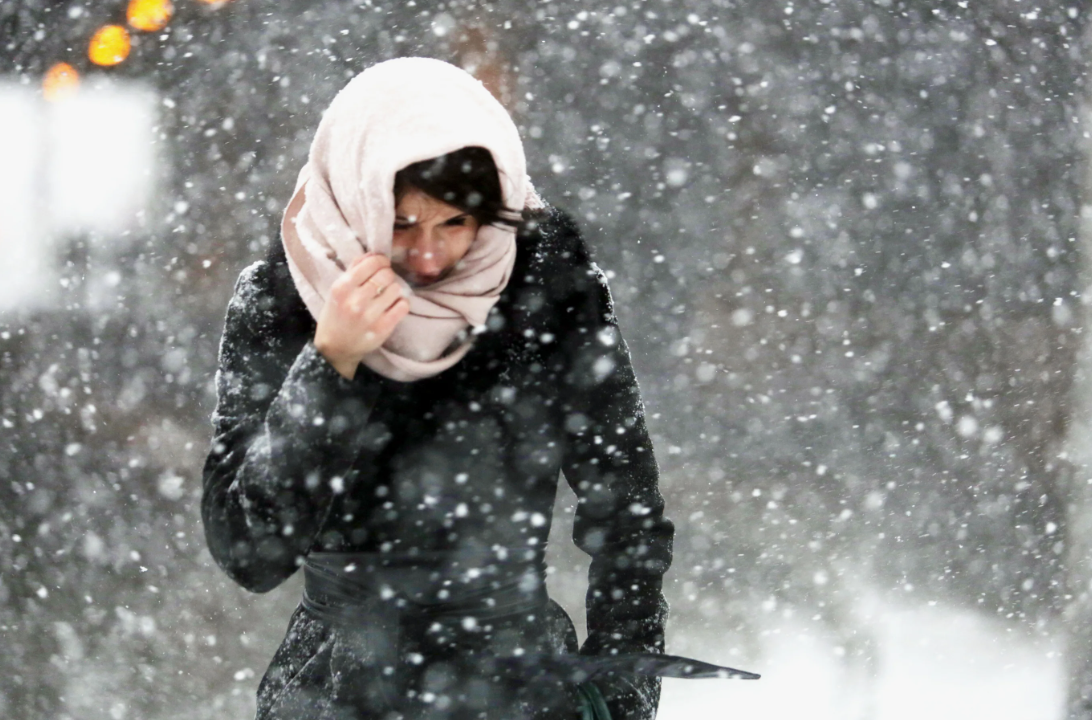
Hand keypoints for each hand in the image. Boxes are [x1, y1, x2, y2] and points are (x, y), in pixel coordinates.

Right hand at [314, 253, 409, 378]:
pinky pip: (403, 306)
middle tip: (384, 281)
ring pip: (396, 289)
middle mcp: (355, 301)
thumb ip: (353, 270)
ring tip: (386, 295)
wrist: (335, 348)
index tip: (382, 264)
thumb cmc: (336, 315)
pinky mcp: (383, 328)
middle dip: (387, 274)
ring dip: (393, 290)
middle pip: (386, 274)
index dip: (381, 260)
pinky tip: (393, 306)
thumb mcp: (337, 290)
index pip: (371, 263)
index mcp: (342, 288)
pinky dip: (401, 303)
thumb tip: (373, 253)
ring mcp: (370, 316)